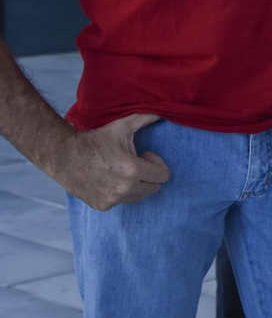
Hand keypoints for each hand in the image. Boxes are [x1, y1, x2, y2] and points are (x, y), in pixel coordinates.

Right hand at [48, 113, 168, 210]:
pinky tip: (110, 178)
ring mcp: (112, 200)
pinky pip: (122, 201)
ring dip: (137, 184)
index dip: (157, 164)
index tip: (145, 155)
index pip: (163, 176)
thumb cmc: (94, 140)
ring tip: (123, 170)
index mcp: (133, 171)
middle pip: (154, 188)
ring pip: (139, 196)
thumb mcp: (122, 126)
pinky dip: (121, 192)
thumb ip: (146, 119)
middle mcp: (124, 189)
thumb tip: (162, 111)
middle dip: (150, 175)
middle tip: (136, 162)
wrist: (63, 156)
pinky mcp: (102, 206)